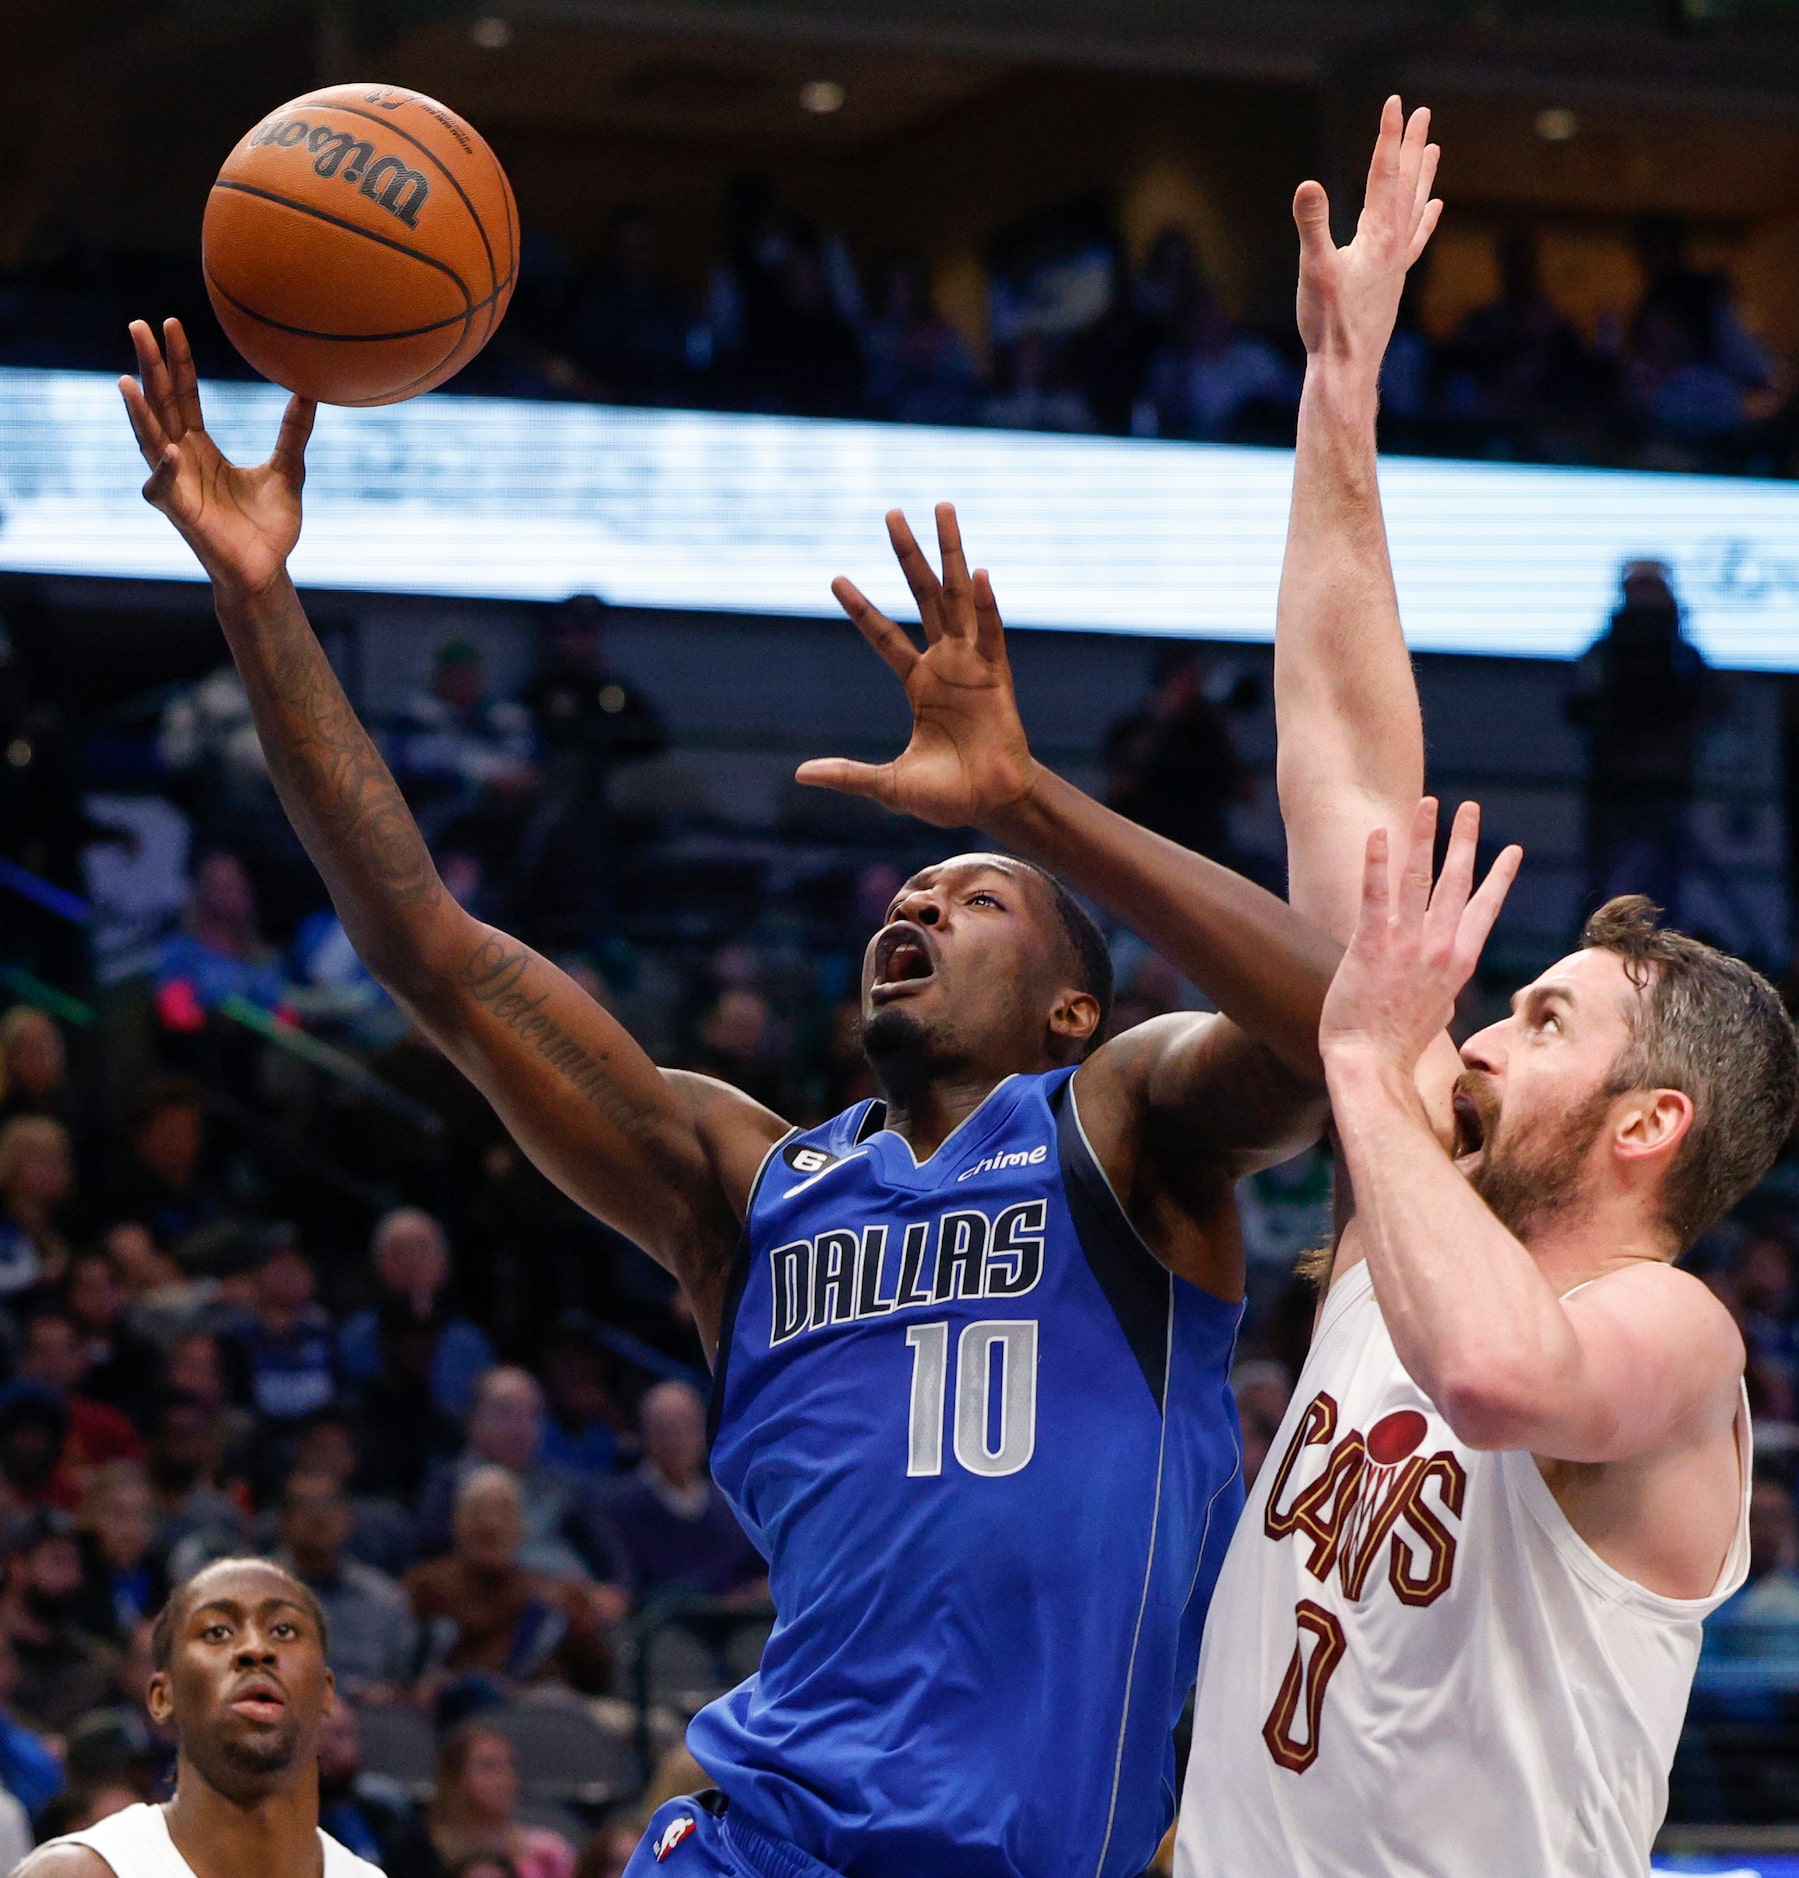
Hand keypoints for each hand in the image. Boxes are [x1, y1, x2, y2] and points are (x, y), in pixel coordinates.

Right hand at [119, 318, 314, 595]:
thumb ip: (293, 432)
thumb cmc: (270, 526)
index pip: (183, 395)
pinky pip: (163, 488)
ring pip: (149, 440)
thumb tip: (310, 391)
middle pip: (159, 405)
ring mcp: (176, 485)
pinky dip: (164, 469)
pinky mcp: (180, 513)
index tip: (170, 323)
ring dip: (138, 412)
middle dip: (148, 367)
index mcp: (201, 447)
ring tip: (127, 380)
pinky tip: (170, 450)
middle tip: (138, 326)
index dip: (177, 361)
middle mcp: (181, 460)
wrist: (267, 570)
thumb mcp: (288, 470)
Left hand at [795, 503, 1037, 828]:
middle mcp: (946, 664)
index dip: (862, 608)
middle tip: (892, 511)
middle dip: (908, 554)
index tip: (835, 578)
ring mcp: (974, 665)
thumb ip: (848, 774)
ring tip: (942, 507)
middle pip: (923, 596)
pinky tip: (979, 573)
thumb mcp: (888, 785)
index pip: (884, 637)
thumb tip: (800, 773)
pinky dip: (987, 604)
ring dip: (951, 552)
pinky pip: (991, 634)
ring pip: (958, 597)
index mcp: (920, 684)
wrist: (992, 807)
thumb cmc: (947, 797)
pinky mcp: (999, 678)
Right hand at [1294, 95, 1440, 369]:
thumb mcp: (1314, 270)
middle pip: (1407, 183)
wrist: (1348, 369)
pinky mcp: (1394, 280)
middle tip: (1422, 112)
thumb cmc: (1329, 323)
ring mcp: (1398, 262)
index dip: (1388, 136)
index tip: (1394, 102)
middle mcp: (1395, 244)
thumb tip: (1307, 184)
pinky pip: (1416, 238)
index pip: (1383, 173)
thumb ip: (1312, 224)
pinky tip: (1434, 207)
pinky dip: (1426, 217)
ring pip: (1416, 206)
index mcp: (1378, 235)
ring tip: (1433, 148)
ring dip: (1422, 175)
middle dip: (1411, 146)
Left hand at [1319, 798, 1520, 1075]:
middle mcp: (1440, 948)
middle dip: (1465, 841)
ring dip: (1425, 836)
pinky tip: (1378, 833)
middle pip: (1457, 882)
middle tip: (1470, 808)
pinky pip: (1375, 895)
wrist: (1371, 1064)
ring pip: (1420, 878)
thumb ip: (1443, 988)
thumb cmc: (1398, 1045)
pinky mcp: (1372, 946)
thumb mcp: (1437, 1012)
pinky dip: (1377, 862)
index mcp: (1459, 963)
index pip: (1486, 909)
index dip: (1499, 877)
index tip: (1513, 850)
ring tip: (1429, 803)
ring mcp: (1408, 945)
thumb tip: (1448, 987)